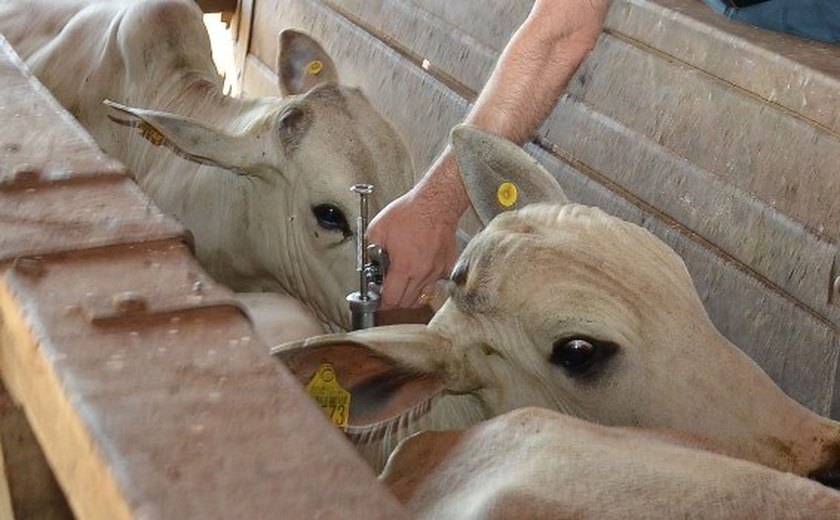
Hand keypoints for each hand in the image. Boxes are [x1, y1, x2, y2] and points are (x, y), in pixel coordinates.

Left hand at [367, 184, 461, 308]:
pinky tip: (417, 270)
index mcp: (405, 266)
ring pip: (422, 297)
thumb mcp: (378, 229)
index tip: (378, 297)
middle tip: (388, 288)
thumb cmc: (410, 212)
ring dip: (410, 294)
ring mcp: (437, 271)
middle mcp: (423, 272)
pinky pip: (434, 284)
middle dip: (394, 299)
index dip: (381, 302)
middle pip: (406, 303)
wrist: (437, 203)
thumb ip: (370, 252)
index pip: (392, 299)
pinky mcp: (446, 267)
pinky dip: (424, 283)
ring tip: (403, 281)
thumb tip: (370, 267)